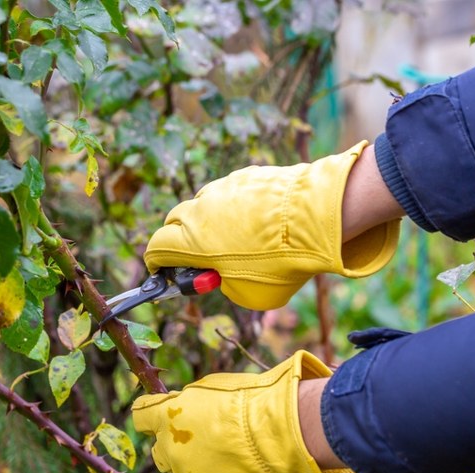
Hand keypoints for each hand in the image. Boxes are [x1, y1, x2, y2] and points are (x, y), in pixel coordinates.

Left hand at [132, 351, 354, 472]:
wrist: (282, 431)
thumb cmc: (254, 399)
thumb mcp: (214, 387)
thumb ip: (191, 401)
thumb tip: (185, 405)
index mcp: (168, 415)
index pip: (141, 417)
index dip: (152, 417)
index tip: (162, 418)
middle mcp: (170, 449)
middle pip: (159, 453)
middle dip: (175, 448)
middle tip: (202, 444)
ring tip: (225, 465)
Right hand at [143, 142, 400, 309]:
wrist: (318, 218)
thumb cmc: (281, 263)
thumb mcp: (248, 294)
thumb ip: (225, 284)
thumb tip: (225, 274)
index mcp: (192, 241)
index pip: (156, 248)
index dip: (158, 263)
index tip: (166, 271)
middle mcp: (201, 209)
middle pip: (175, 222)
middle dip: (181, 240)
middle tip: (202, 257)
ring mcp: (224, 188)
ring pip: (205, 205)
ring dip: (211, 222)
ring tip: (240, 240)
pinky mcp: (248, 175)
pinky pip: (233, 193)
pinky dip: (238, 208)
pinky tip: (263, 222)